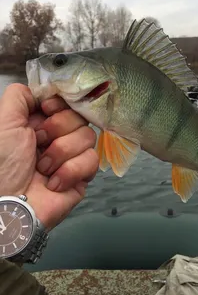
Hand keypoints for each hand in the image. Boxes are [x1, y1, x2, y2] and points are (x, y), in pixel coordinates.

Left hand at [0, 83, 98, 230]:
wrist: (7, 204)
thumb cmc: (1, 163)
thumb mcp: (4, 122)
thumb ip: (20, 96)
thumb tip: (43, 91)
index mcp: (41, 122)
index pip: (67, 101)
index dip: (60, 104)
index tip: (47, 110)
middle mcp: (59, 137)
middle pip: (80, 116)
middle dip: (58, 129)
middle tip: (39, 143)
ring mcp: (72, 156)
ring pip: (89, 137)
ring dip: (61, 153)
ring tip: (43, 168)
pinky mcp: (83, 176)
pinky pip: (92, 161)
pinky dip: (70, 171)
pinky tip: (53, 182)